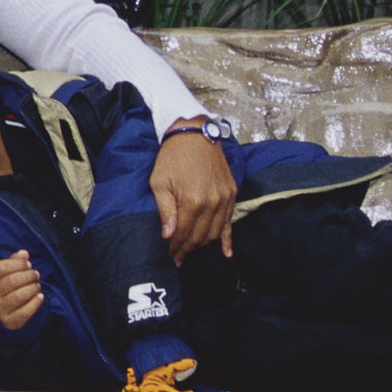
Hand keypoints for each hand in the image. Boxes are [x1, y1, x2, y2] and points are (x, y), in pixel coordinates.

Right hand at [0, 249, 44, 331]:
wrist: (2, 312)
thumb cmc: (7, 287)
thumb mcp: (7, 272)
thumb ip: (15, 261)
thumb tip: (24, 253)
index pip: (1, 268)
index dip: (18, 264)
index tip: (28, 264)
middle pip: (11, 281)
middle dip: (28, 276)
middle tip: (36, 275)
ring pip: (19, 296)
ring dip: (32, 288)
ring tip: (37, 286)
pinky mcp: (9, 321)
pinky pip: (24, 312)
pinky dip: (35, 303)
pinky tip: (40, 296)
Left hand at [151, 125, 236, 264]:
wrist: (194, 133)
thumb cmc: (172, 157)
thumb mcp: (160, 182)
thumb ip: (165, 211)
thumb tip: (168, 236)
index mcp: (192, 202)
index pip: (184, 235)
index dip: (175, 248)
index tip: (169, 255)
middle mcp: (212, 203)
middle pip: (200, 237)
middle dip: (187, 249)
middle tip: (178, 257)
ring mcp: (224, 199)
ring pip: (215, 233)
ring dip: (202, 244)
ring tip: (191, 251)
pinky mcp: (231, 193)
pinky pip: (230, 222)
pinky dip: (228, 240)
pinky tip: (226, 253)